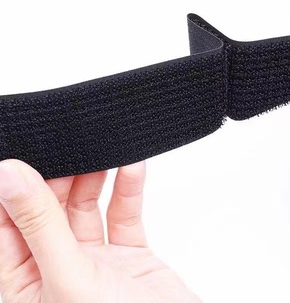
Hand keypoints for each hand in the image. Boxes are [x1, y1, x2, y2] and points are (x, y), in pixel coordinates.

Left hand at [0, 159, 200, 302]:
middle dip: (62, 177)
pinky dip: (128, 190)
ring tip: (103, 150)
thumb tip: (9, 178)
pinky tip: (132, 167)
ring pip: (87, 208)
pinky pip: (123, 215)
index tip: (24, 153)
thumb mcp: (68, 279)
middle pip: (50, 212)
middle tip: (72, 147)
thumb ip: (40, 226)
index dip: (13, 189)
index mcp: (25, 286)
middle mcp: (55, 272)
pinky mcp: (127, 255)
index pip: (7, 227)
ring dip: (96, 178)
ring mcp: (94, 262)